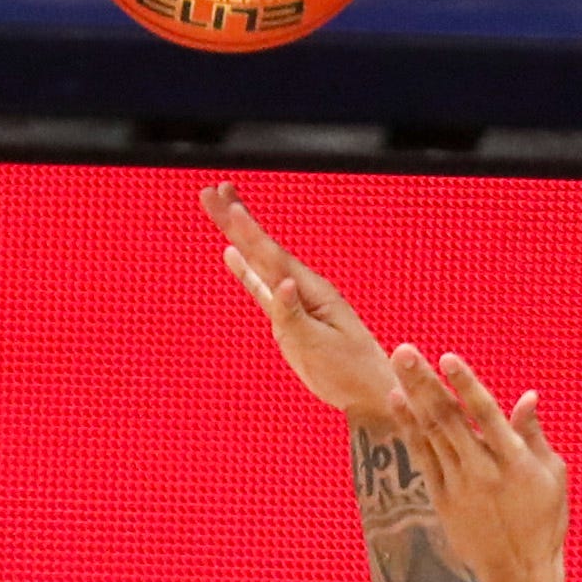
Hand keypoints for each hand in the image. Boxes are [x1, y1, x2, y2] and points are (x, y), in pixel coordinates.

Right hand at [201, 186, 414, 423]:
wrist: (369, 390)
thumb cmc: (350, 371)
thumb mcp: (321, 347)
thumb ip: (295, 316)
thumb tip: (281, 285)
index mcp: (310, 291)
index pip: (272, 255)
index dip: (248, 230)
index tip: (227, 203)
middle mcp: (300, 290)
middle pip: (262, 249)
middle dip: (237, 220)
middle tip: (212, 190)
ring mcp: (294, 303)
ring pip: (260, 262)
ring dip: (240, 236)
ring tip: (221, 208)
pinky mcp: (288, 319)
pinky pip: (262, 288)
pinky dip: (246, 270)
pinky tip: (233, 255)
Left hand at [392, 347, 571, 581]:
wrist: (519, 573)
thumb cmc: (544, 520)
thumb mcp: (553, 476)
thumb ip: (534, 434)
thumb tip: (526, 397)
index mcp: (515, 461)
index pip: (486, 415)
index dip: (465, 385)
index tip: (447, 358)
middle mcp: (483, 471)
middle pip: (449, 419)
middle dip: (425, 381)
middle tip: (403, 350)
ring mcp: (459, 486)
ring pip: (431, 433)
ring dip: (413, 396)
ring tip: (399, 364)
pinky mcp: (442, 499)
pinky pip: (422, 456)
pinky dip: (409, 427)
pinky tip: (398, 401)